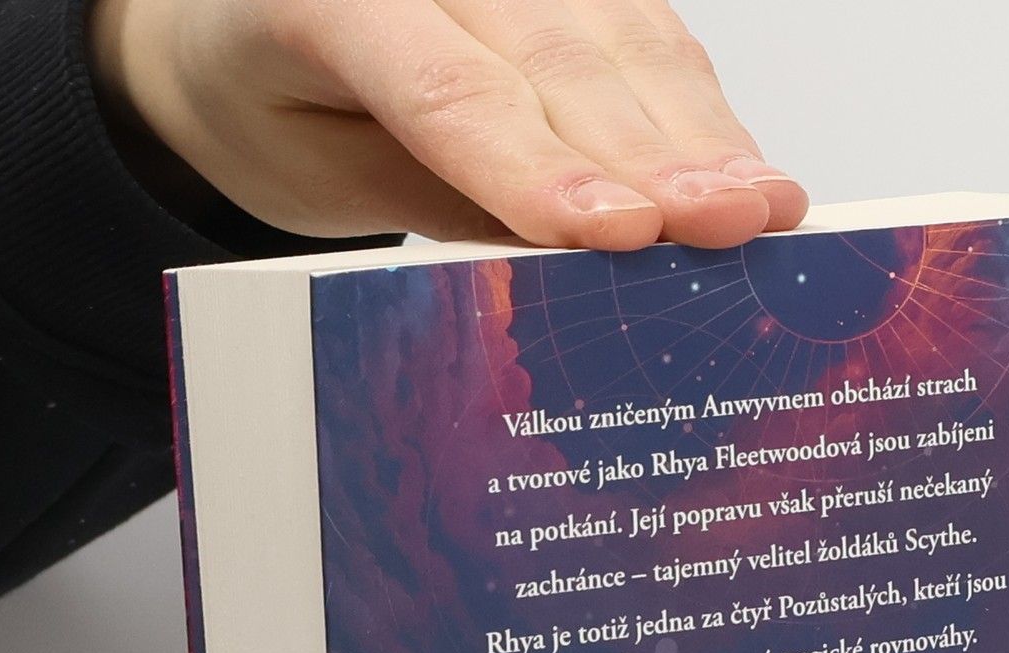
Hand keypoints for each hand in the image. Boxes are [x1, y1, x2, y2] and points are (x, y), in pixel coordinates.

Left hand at [87, 0, 806, 250]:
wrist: (245, 38)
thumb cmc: (278, 109)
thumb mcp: (318, 175)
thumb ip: (431, 201)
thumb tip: (557, 270)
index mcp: (328, 2)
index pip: (450, 90)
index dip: (541, 166)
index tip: (618, 232)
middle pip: (557, 61)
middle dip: (654, 156)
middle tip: (728, 229)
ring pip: (622, 42)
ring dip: (702, 138)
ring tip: (763, 210)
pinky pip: (645, 40)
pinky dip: (701, 117)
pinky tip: (746, 175)